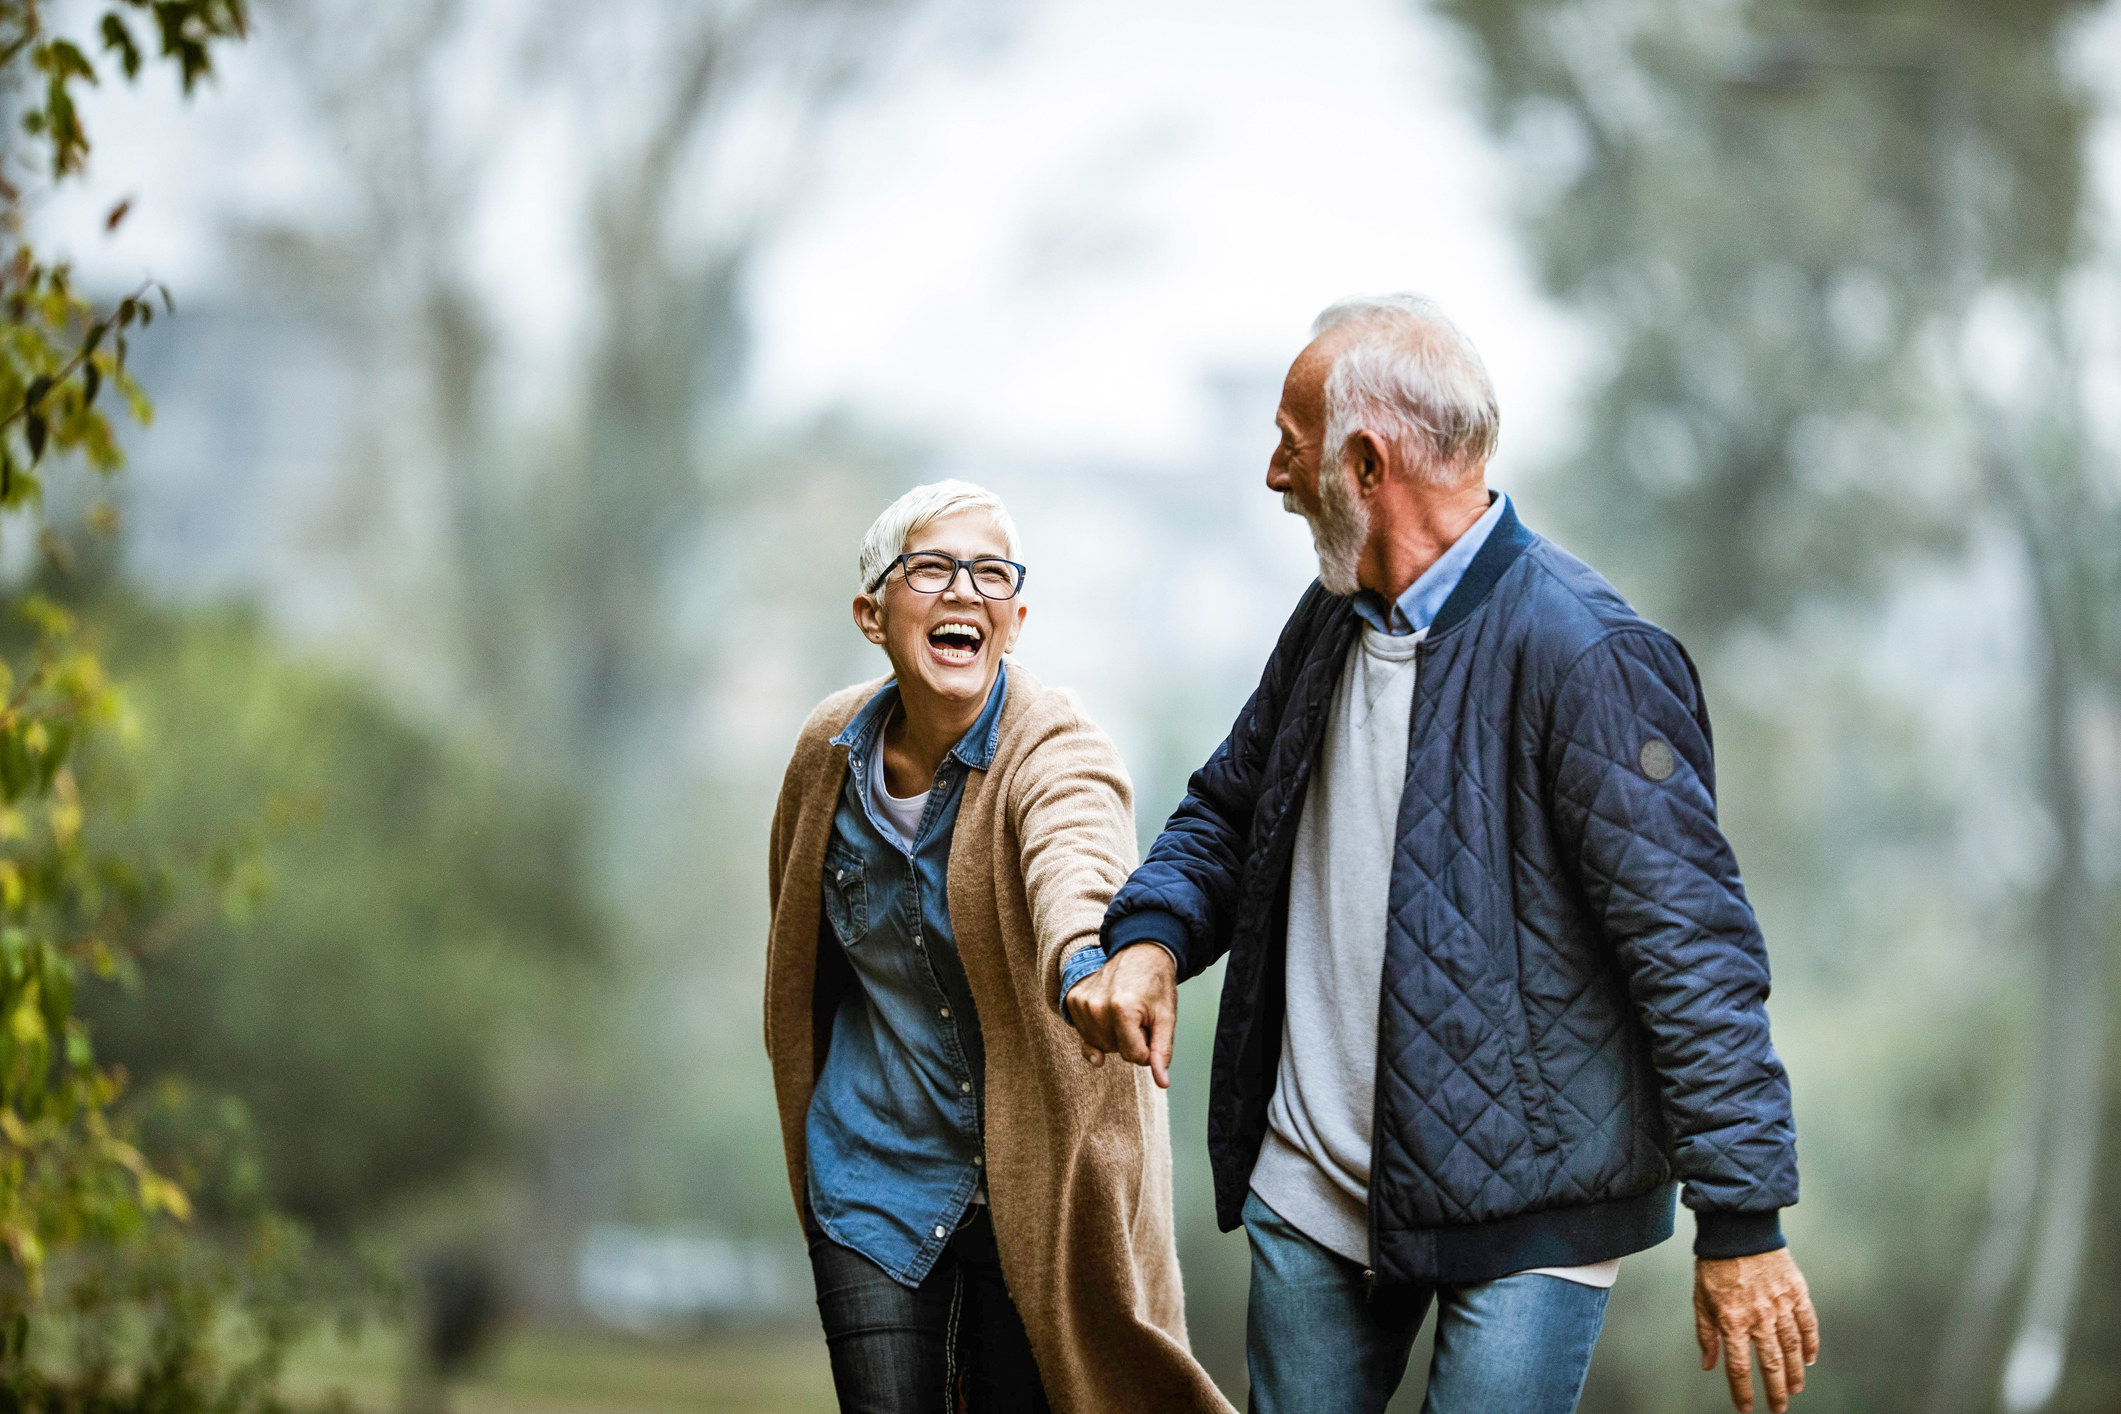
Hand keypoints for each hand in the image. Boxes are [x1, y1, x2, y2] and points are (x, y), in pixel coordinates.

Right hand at [1066, 944, 1177, 1088]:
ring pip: (1100, 1046)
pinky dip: (1099, 1030)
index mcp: (1122, 1010)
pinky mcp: (1072, 1000)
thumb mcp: (1166, 1018)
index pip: (1135, 1056)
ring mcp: (1081, 1003)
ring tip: (1124, 1011)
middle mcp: (1096, 1007)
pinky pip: (1086, 1034)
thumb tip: (1162, 1082)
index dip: (1147, 1046)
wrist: (1138, 953)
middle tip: (1139, 1014)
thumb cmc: (1155, 985)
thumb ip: (1161, 1051)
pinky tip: (1108, 1012)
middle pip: (1116, 1051)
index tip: (1151, 1025)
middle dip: (1130, 1039)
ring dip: (1114, 1035)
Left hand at [1695, 1248, 1819, 1412]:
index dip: (1743, 1391)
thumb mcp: (1700, 1298)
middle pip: (1771, 1364)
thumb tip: (1709, 1364)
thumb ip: (1706, 1333)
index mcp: (1731, 1319)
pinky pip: (1808, 1324)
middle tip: (1779, 1408)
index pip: (1738, 1366)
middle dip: (1776, 1391)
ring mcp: (1780, 1305)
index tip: (1747, 1408)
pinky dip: (1811, 1344)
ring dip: (1796, 1373)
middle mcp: (1758, 1316)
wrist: (1737, 1229)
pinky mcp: (1796, 1292)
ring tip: (1795, 1389)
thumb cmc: (1715, 1264)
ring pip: (1792, 1349)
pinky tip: (1810, 1358)